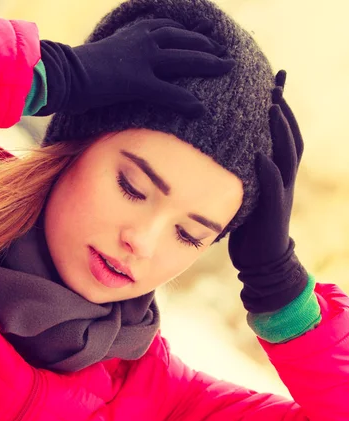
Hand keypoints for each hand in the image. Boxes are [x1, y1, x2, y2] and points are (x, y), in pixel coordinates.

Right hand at [37, 18, 234, 116]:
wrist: (61, 74)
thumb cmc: (75, 71)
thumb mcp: (102, 59)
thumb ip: (116, 62)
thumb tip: (116, 74)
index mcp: (132, 34)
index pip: (168, 27)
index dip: (188, 33)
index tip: (202, 37)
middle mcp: (141, 42)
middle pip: (183, 40)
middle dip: (206, 45)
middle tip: (224, 53)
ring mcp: (142, 60)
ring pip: (184, 58)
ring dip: (208, 63)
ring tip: (226, 67)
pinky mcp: (138, 82)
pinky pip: (169, 92)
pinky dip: (186, 100)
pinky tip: (200, 109)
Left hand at [228, 71, 307, 313]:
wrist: (261, 259)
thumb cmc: (247, 224)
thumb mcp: (243, 192)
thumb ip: (238, 171)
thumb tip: (213, 151)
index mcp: (276, 170)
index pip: (281, 132)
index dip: (279, 106)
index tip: (272, 79)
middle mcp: (283, 177)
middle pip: (290, 135)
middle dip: (283, 108)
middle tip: (276, 81)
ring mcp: (281, 193)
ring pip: (287, 155)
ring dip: (281, 131)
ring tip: (272, 106)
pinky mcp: (274, 210)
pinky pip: (274, 187)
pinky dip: (270, 170)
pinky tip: (261, 155)